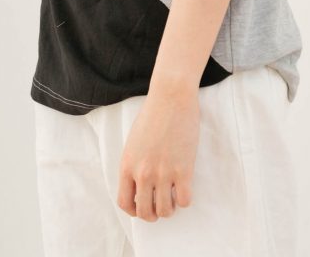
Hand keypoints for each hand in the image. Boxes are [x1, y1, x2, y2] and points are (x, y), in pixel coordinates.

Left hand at [117, 84, 199, 221]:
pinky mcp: (183, 169)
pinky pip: (184, 200)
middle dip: (153, 214)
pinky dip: (184, 199)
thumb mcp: (134, 141)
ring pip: (165, 210)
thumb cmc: (153, 114)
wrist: (171, 96)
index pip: (124, 203)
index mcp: (128, 165)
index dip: (134, 211)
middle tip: (160, 206)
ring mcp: (163, 172)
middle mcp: (143, 173)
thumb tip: (141, 184)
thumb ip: (134, 163)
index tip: (142, 207)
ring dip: (169, 209)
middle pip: (145, 212)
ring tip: (173, 198)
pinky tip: (185, 188)